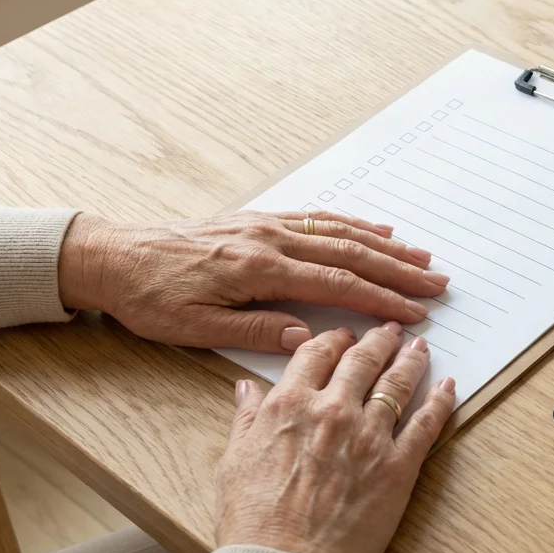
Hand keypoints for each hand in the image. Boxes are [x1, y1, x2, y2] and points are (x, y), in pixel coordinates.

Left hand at [57, 210, 448, 351]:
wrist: (116, 256)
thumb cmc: (151, 298)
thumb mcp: (194, 329)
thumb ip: (254, 330)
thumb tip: (306, 335)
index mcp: (258, 269)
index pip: (335, 285)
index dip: (380, 300)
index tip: (413, 313)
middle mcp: (270, 239)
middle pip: (350, 253)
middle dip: (398, 271)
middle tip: (437, 282)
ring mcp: (267, 225)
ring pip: (340, 232)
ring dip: (386, 246)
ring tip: (422, 257)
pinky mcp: (260, 219)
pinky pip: (318, 217)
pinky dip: (353, 224)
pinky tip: (377, 231)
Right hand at [215, 324, 454, 552]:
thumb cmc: (255, 522)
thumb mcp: (235, 462)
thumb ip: (246, 419)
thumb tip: (246, 388)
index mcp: (290, 406)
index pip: (316, 355)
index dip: (333, 340)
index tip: (342, 336)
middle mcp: (333, 411)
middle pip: (362, 360)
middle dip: (378, 341)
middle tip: (389, 332)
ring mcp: (369, 437)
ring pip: (397, 384)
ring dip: (411, 360)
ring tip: (419, 347)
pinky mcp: (398, 466)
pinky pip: (427, 424)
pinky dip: (441, 401)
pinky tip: (448, 387)